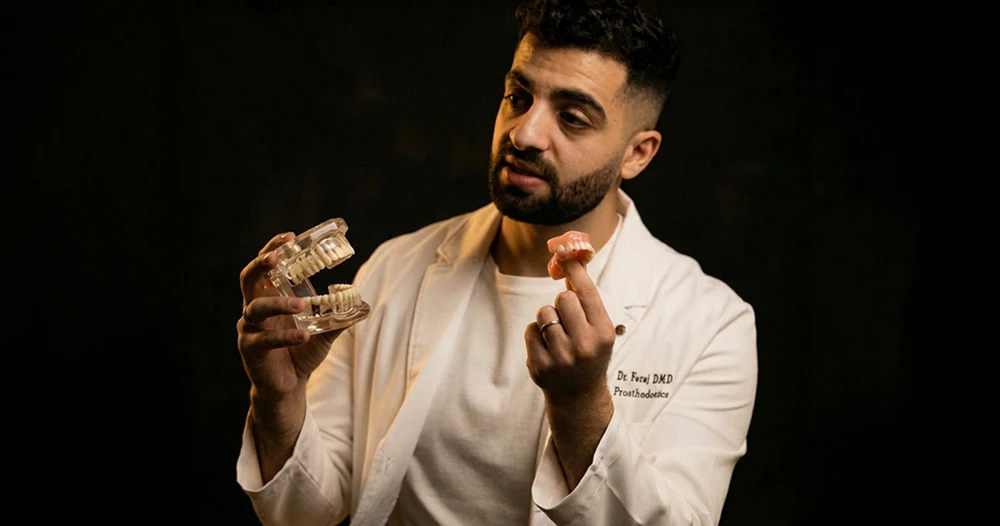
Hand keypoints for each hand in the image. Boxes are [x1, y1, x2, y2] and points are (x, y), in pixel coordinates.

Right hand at [237, 231, 343, 400]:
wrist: (288, 387)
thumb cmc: (301, 353)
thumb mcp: (323, 333)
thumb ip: (338, 318)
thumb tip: (361, 304)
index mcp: (270, 298)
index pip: (265, 267)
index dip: (272, 249)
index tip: (289, 237)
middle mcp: (255, 309)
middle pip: (248, 279)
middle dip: (260, 264)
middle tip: (276, 258)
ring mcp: (250, 329)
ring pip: (256, 308)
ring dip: (279, 303)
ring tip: (301, 304)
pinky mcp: (251, 350)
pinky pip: (266, 340)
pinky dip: (286, 336)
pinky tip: (303, 336)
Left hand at [525, 252, 615, 403]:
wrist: (579, 395)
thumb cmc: (589, 352)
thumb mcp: (598, 328)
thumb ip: (587, 299)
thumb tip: (571, 260)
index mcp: (604, 332)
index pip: (586, 291)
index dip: (574, 268)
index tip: (565, 253)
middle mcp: (585, 345)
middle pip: (563, 298)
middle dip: (562, 303)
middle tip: (568, 319)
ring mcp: (561, 358)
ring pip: (544, 312)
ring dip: (548, 318)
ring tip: (557, 334)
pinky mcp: (541, 366)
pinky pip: (530, 330)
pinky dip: (536, 334)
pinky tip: (547, 347)